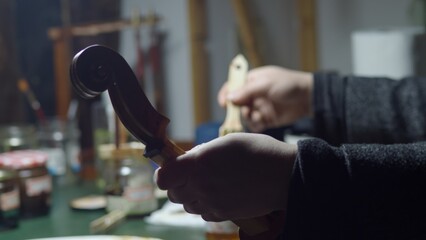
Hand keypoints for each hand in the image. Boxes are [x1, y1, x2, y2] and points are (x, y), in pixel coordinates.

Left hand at [155, 133, 296, 221]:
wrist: (284, 175)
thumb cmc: (258, 151)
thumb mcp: (226, 142)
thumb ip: (202, 152)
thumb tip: (187, 160)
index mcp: (199, 164)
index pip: (164, 177)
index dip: (164, 172)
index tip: (170, 166)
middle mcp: (202, 186)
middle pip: (173, 194)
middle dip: (177, 183)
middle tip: (190, 173)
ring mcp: (213, 203)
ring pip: (188, 205)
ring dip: (191, 195)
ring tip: (207, 183)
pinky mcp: (225, 215)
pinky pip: (204, 214)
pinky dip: (206, 205)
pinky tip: (218, 193)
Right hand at [218, 66, 312, 131]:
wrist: (307, 97)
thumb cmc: (287, 84)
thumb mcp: (266, 84)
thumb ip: (247, 91)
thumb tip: (229, 98)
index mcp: (251, 81)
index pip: (233, 86)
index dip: (226, 94)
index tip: (224, 104)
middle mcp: (253, 95)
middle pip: (236, 104)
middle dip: (237, 110)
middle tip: (245, 112)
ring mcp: (259, 107)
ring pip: (244, 116)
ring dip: (247, 118)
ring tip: (257, 116)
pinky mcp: (266, 119)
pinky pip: (254, 125)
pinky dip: (255, 125)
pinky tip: (262, 122)